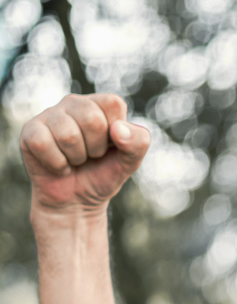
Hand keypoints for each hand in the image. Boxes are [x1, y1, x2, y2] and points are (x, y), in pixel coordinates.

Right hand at [20, 93, 150, 217]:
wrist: (77, 200)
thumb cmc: (103, 174)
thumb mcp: (130, 162)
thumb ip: (138, 142)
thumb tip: (118, 129)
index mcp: (100, 105)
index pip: (112, 103)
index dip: (116, 132)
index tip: (111, 145)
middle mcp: (74, 103)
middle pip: (91, 119)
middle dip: (96, 148)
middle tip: (92, 155)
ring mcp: (50, 115)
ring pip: (67, 135)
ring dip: (76, 158)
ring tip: (75, 160)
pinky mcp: (30, 131)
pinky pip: (44, 144)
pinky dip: (57, 164)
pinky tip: (59, 165)